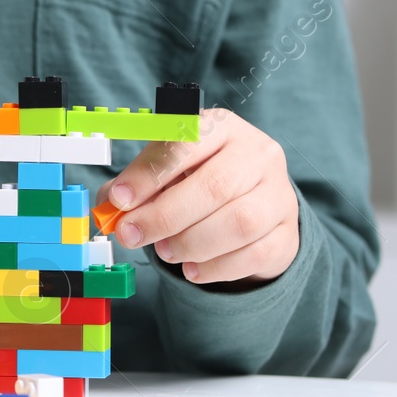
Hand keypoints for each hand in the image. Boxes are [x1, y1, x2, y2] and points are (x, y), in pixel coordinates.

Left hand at [106, 109, 298, 284]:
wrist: (254, 206)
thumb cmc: (199, 183)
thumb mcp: (167, 174)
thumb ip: (135, 188)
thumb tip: (108, 208)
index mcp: (222, 127)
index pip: (187, 142)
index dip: (150, 172)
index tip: (119, 199)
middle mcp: (257, 154)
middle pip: (215, 186)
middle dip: (165, 216)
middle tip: (132, 235)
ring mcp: (279, 193)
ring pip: (240, 222)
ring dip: (192, 243)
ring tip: (165, 252)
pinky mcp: (288, 232)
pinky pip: (255, 254)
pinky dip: (216, 267)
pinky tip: (192, 270)